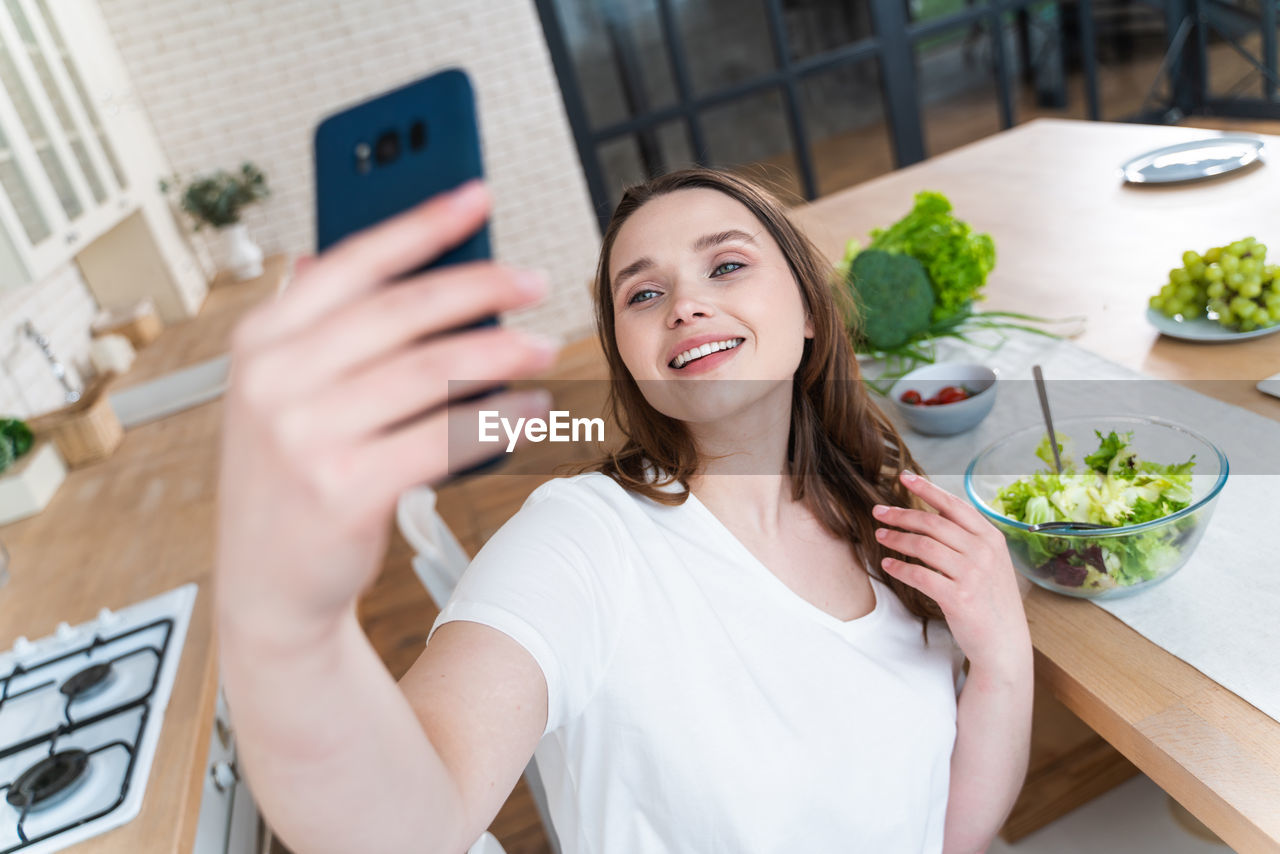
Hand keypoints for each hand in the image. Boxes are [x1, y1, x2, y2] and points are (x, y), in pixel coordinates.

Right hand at [215, 180, 558, 643]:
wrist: (267, 584)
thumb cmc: (288, 478)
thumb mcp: (278, 394)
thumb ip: (314, 327)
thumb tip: (353, 255)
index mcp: (262, 341)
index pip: (354, 261)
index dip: (423, 224)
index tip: (477, 196)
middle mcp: (277, 380)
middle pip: (405, 311)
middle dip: (480, 287)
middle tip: (532, 280)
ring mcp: (307, 435)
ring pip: (433, 371)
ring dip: (500, 354)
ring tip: (542, 346)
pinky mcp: (346, 488)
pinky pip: (444, 438)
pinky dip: (497, 420)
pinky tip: (530, 409)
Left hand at [872, 471, 1031, 677]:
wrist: (1005, 643)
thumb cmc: (992, 601)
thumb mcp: (990, 562)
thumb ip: (968, 538)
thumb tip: (934, 514)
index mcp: (991, 538)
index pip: (954, 505)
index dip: (927, 488)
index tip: (904, 478)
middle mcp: (983, 552)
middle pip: (933, 523)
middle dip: (901, 514)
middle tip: (878, 511)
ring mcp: (972, 575)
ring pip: (924, 546)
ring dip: (896, 539)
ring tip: (880, 535)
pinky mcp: (959, 598)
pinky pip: (920, 576)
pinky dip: (900, 568)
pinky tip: (888, 565)